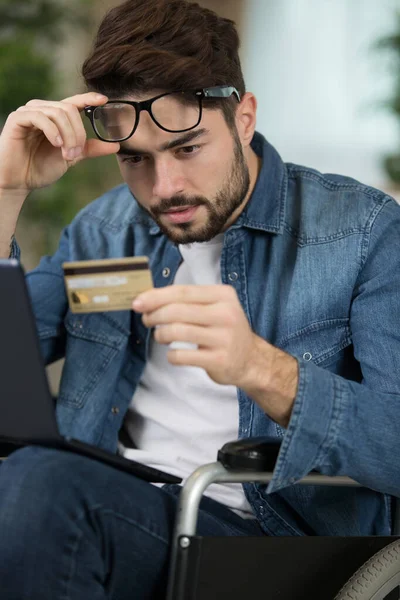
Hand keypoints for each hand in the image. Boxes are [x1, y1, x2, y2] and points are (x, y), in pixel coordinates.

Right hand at [0, 92, 119, 194]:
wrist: (18, 182)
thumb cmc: (41, 168)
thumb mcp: (71, 157)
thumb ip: (89, 149)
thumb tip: (115, 145)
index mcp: (54, 117)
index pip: (73, 102)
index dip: (88, 98)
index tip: (104, 100)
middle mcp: (42, 110)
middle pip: (69, 109)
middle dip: (78, 132)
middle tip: (76, 153)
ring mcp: (29, 112)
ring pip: (57, 112)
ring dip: (67, 134)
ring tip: (66, 153)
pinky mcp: (17, 118)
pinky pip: (40, 116)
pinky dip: (52, 130)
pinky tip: (56, 144)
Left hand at [133, 284, 261, 387]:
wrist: (251, 359)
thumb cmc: (224, 330)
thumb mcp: (215, 308)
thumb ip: (187, 301)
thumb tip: (148, 299)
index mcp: (223, 295)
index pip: (182, 291)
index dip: (156, 296)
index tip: (138, 302)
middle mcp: (226, 314)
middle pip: (177, 311)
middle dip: (154, 315)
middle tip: (147, 320)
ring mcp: (224, 338)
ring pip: (178, 331)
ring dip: (161, 334)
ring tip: (161, 336)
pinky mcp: (219, 360)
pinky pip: (182, 356)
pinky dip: (171, 355)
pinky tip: (174, 354)